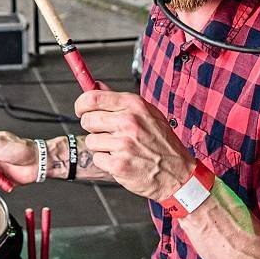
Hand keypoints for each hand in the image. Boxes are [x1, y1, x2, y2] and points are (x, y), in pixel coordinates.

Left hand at [75, 89, 194, 201]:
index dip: (81, 104)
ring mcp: (123, 144)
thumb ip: (119, 100)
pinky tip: (122, 160)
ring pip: (91, 141)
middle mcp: (128, 122)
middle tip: (107, 133)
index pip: (93, 98)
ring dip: (101, 147)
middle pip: (88, 120)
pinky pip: (97, 158)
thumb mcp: (147, 113)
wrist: (178, 173)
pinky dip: (106, 161)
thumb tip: (96, 85)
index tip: (81, 110)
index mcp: (134, 105)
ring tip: (120, 148)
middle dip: (92, 128)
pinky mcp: (119, 164)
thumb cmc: (162, 142)